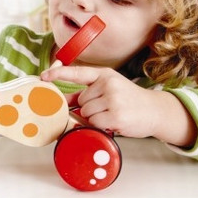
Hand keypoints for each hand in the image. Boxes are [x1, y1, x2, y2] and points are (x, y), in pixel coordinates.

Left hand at [41, 65, 196, 146]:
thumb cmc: (128, 100)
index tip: (43, 76)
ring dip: (94, 118)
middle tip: (107, 108)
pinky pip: (94, 123)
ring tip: (111, 114)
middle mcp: (108, 83)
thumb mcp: (109, 89)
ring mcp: (113, 99)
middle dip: (89, 108)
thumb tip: (63, 99)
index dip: (58, 74)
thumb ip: (86, 93)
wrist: (154, 111)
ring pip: (86, 113)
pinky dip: (100, 125)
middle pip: (81, 101)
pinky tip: (114, 121)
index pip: (77, 72)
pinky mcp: (116, 115)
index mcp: (105, 74)